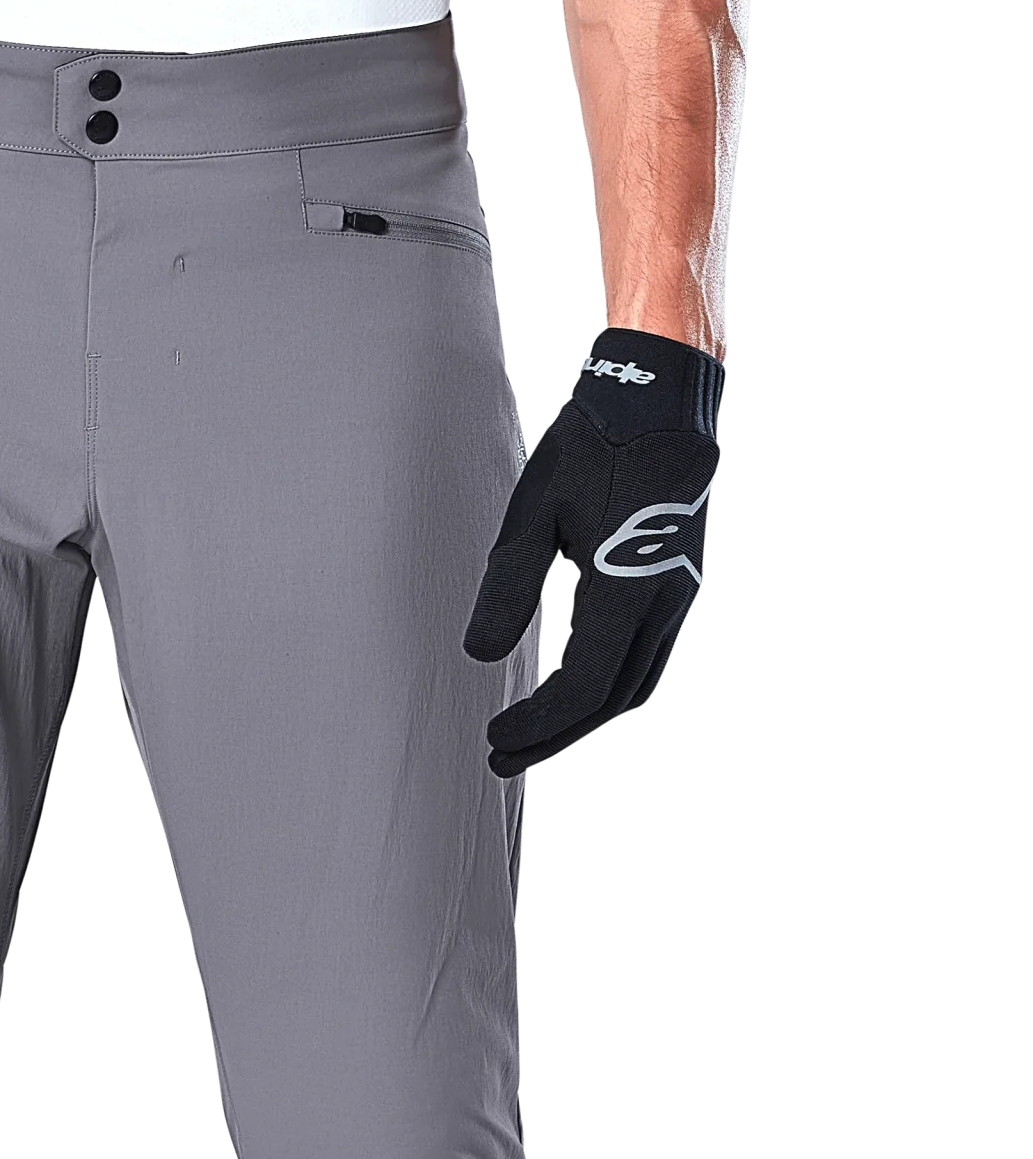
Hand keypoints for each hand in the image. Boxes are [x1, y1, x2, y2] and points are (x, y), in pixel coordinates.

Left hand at [464, 328, 724, 775]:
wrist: (660, 402)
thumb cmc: (593, 446)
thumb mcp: (534, 510)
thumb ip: (507, 586)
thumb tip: (480, 656)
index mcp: (626, 583)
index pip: (583, 684)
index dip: (538, 722)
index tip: (495, 737)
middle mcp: (663, 599)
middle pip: (609, 700)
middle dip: (553, 736)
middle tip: (502, 757)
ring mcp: (678, 595)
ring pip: (632, 686)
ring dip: (580, 720)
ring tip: (530, 740)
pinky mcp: (678, 587)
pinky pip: (646, 661)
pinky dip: (607, 690)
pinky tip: (572, 699)